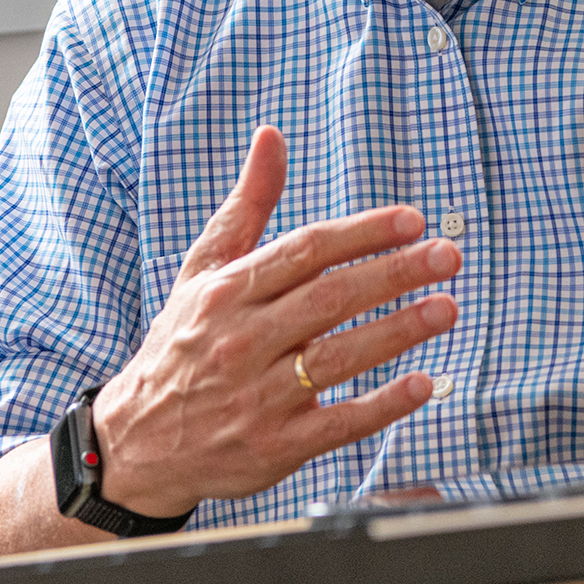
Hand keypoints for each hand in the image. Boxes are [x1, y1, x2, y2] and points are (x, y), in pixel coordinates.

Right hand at [92, 126, 460, 515]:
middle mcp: (241, 341)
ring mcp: (257, 397)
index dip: (362, 233)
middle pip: (329, 299)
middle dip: (394, 274)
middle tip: (447, 255)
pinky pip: (337, 423)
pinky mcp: (273, 448)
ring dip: (398, 331)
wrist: (135, 444)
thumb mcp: (203, 270)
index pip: (305, 251)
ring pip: (337, 357)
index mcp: (226, 292)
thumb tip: (272, 135)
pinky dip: (382, 405)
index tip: (413, 220)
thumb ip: (248, 205)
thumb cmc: (184, 343)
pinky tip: (422, 384)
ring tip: (447, 308)